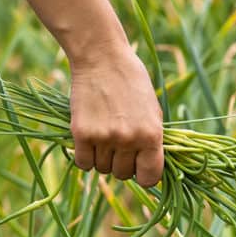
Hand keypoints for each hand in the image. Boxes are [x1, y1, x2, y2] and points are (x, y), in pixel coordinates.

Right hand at [69, 44, 163, 187]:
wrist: (102, 58)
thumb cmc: (132, 83)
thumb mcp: (153, 111)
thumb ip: (152, 141)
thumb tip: (149, 170)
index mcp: (152, 135)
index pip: (150, 178)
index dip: (144, 175)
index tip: (138, 168)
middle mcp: (129, 139)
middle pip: (123, 174)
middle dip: (121, 164)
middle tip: (118, 144)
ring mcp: (105, 137)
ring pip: (102, 169)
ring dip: (102, 158)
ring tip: (104, 135)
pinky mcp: (82, 133)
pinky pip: (83, 163)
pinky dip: (85, 156)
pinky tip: (89, 140)